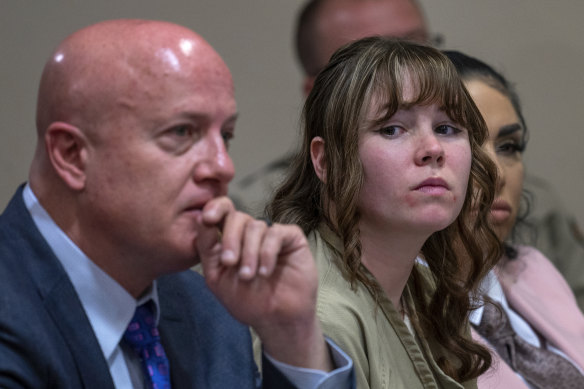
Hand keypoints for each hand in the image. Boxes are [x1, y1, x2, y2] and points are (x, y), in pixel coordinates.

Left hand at [196, 197, 331, 370]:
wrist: (276, 319)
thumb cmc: (246, 300)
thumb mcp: (216, 276)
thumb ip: (207, 247)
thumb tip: (199, 217)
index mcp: (230, 238)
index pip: (222, 212)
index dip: (214, 208)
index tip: (207, 218)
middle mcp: (250, 233)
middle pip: (237, 217)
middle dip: (230, 239)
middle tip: (229, 263)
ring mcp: (271, 234)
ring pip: (255, 226)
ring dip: (249, 253)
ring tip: (248, 276)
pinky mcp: (291, 238)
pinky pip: (276, 234)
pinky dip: (267, 253)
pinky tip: (265, 272)